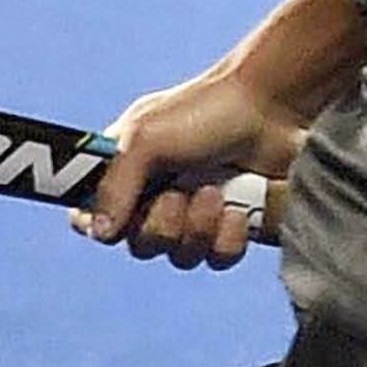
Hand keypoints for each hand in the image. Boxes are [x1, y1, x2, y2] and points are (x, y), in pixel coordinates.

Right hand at [79, 68, 300, 269]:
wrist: (274, 108)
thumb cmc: (206, 110)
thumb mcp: (146, 139)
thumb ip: (116, 185)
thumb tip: (99, 233)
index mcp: (127, 168)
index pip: (92, 213)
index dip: (97, 224)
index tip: (115, 221)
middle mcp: (157, 193)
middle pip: (140, 245)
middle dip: (162, 225)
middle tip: (180, 193)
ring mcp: (195, 213)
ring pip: (180, 256)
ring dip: (198, 229)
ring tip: (214, 192)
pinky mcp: (232, 226)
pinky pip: (218, 258)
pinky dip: (228, 237)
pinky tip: (238, 208)